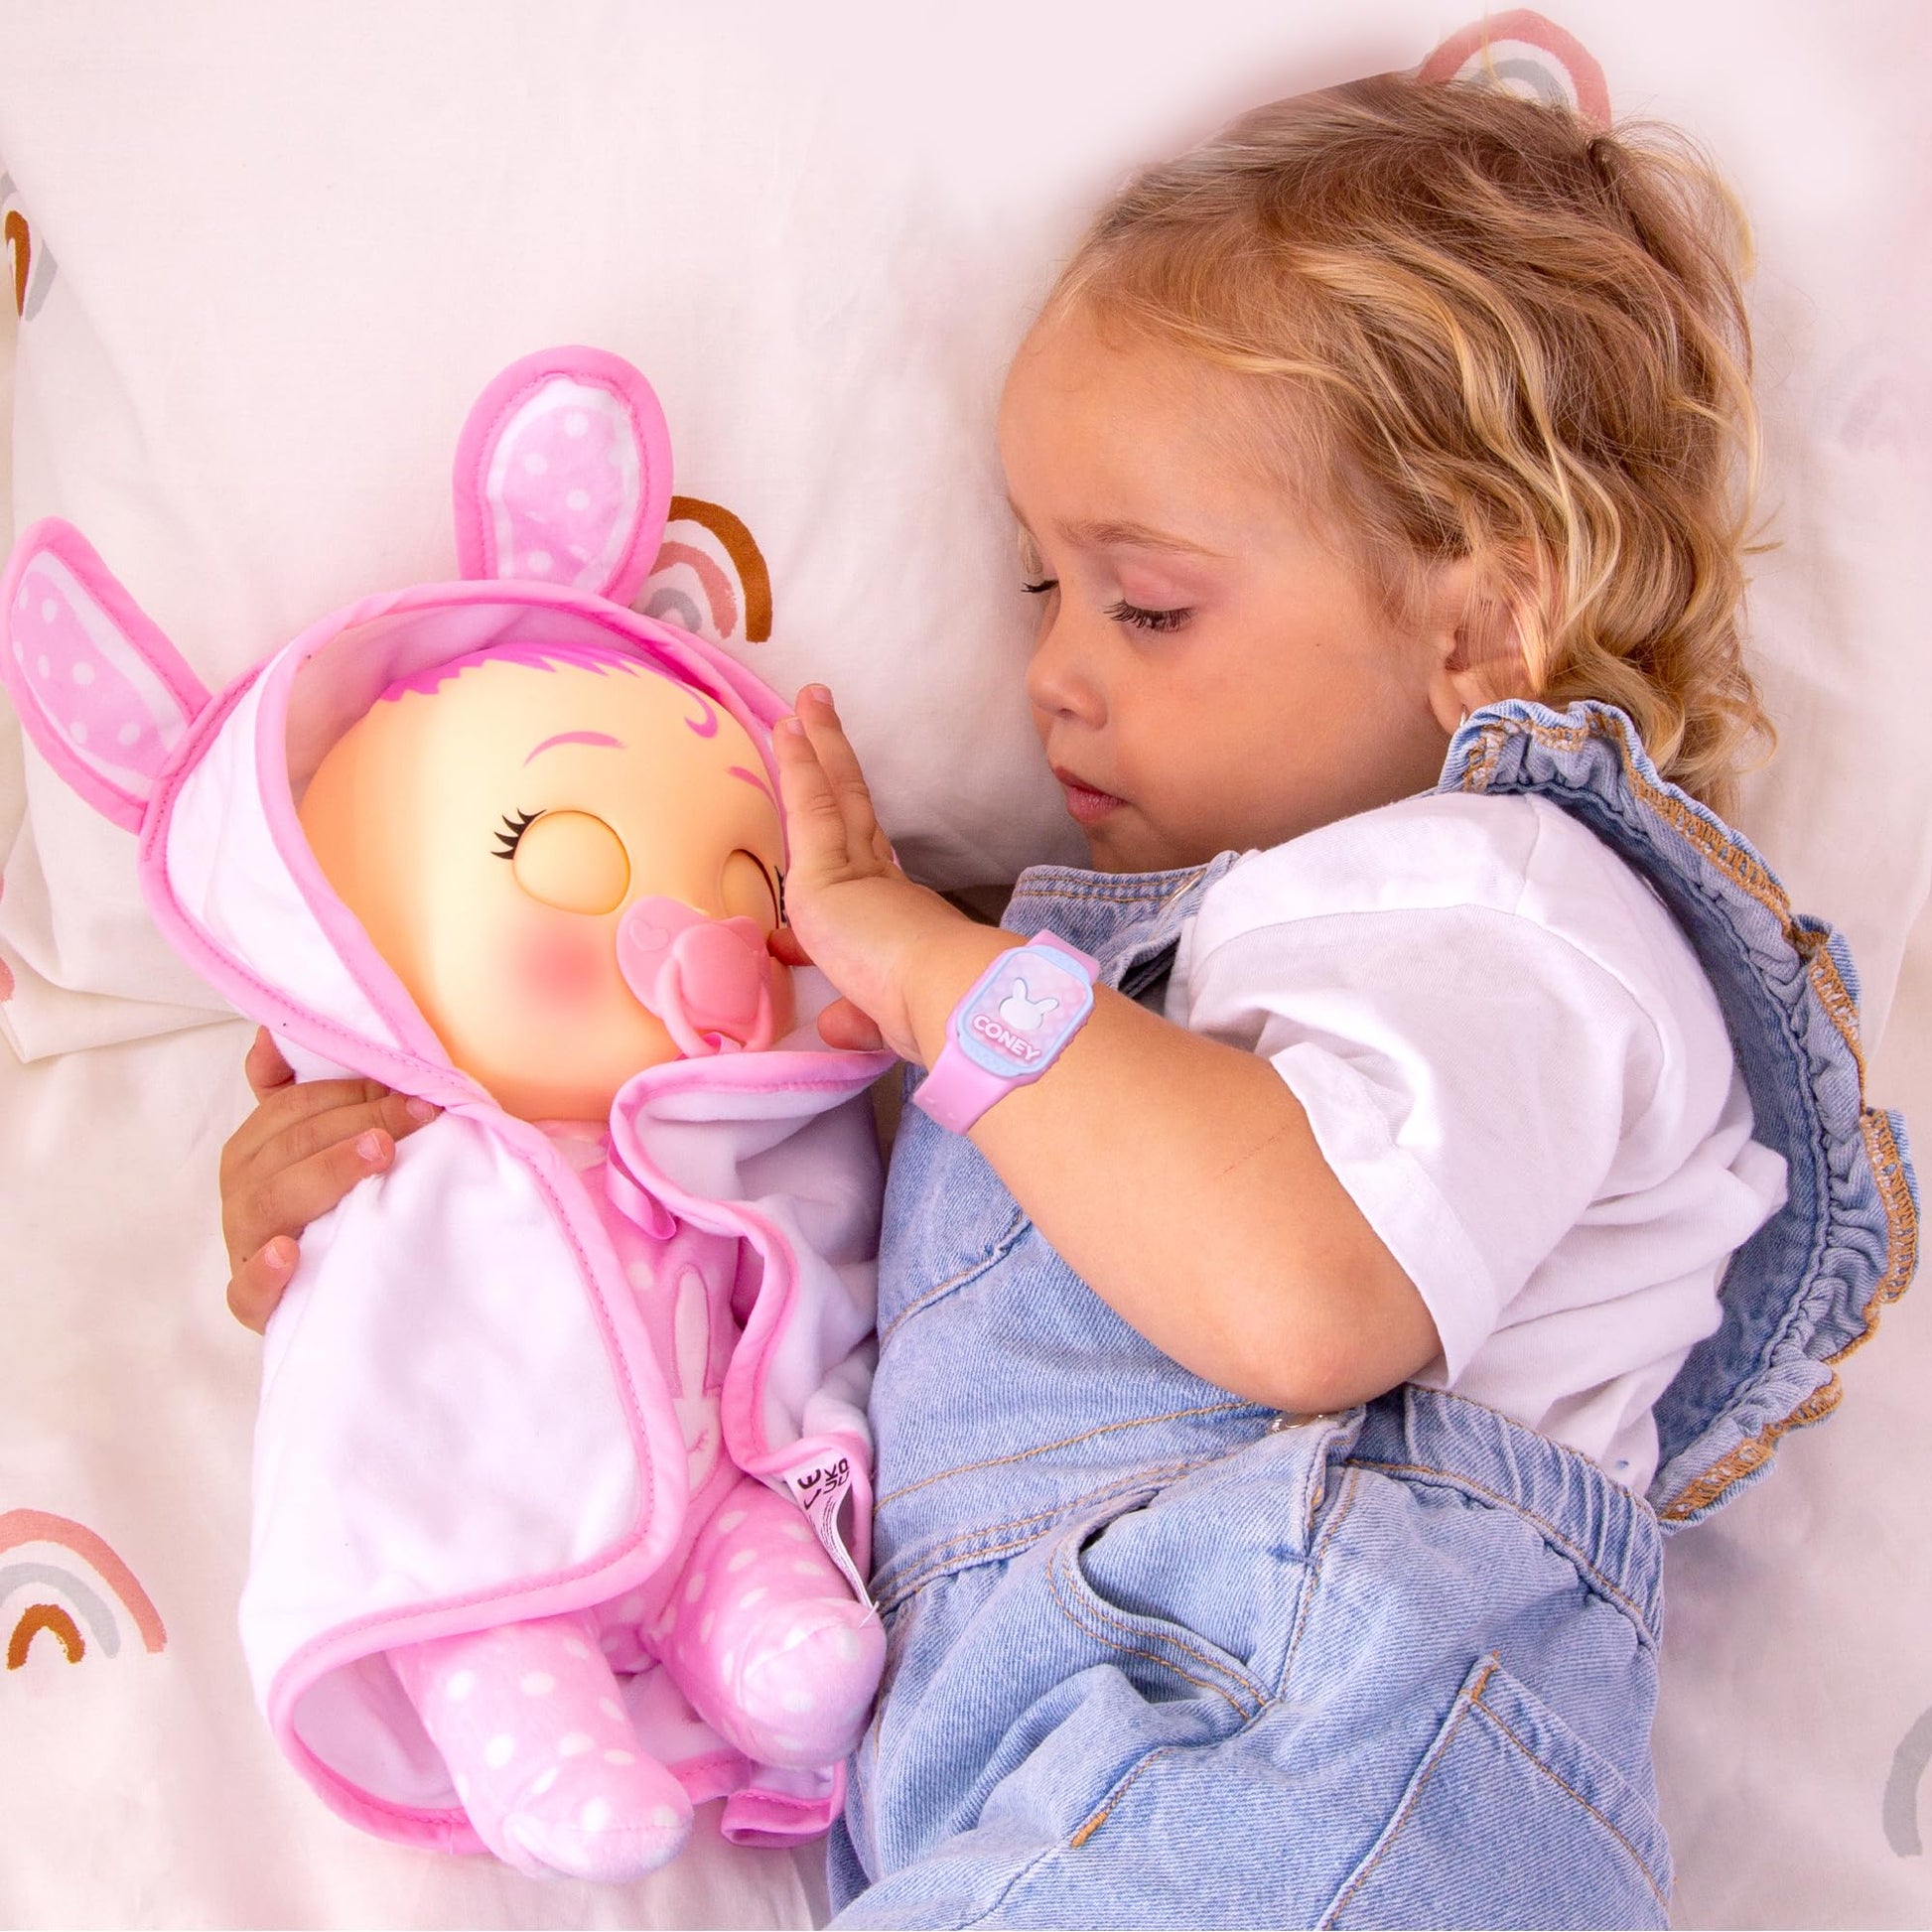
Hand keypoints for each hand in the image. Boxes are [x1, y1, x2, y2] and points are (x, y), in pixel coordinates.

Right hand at [219, 1027, 437, 1331]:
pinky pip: (246, 1291)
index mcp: (253, 1148)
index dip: (352, 1092)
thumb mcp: (318, 1141)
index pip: (293, 1109)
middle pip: (291, 1148)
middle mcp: (242, 1191)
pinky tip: (290, 1254)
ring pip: (271, 1204)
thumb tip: (271, 1032)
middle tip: (416, 1116)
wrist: (331, 1288)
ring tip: (379, 1155)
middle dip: (356, 1125)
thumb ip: (297, 1085)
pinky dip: (265, 1273)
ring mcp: (244, 1245)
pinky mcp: (252, 1302)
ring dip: (327, 1174)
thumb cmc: (326, 1201)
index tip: (414, 1089)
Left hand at [771, 685, 980, 1062]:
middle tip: (824, 718)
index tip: (833, 812)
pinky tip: (789, 727)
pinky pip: (810, 807)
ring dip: (818, 748)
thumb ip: (856, 1020)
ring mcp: (857, 874)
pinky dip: (798, 766)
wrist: (949, 1000)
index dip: (850, 841)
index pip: (866, 873)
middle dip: (837, 769)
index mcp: (900, 924)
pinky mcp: (830, 871)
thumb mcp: (879, 1022)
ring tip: (806, 701)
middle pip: (853, 813)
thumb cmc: (927, 1017)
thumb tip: (841, 1027)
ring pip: (834, 797)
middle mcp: (883, 888)